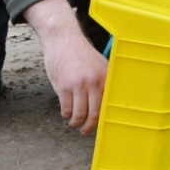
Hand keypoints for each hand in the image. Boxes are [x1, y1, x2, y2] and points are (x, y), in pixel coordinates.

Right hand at [23, 0, 107, 134]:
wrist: (62, 38)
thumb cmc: (79, 52)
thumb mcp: (97, 64)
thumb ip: (101, 82)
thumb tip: (104, 105)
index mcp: (105, 76)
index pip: (107, 104)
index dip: (103, 119)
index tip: (100, 125)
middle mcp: (94, 81)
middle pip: (94, 114)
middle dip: (89, 126)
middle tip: (85, 131)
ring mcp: (78, 85)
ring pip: (79, 114)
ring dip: (75, 122)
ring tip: (74, 123)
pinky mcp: (63, 86)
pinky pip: (66, 108)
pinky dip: (66, 114)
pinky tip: (66, 112)